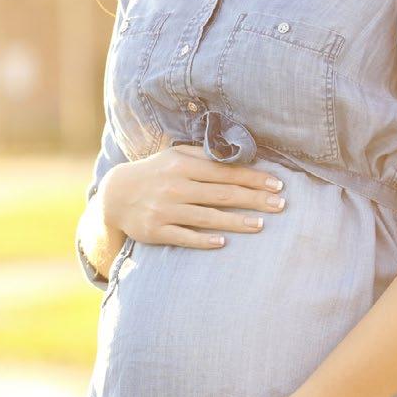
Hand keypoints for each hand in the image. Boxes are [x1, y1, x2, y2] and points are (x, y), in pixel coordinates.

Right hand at [101, 143, 286, 250]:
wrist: (116, 195)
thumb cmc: (156, 172)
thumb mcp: (175, 156)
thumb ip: (204, 156)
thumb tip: (238, 155)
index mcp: (183, 165)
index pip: (226, 172)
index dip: (253, 178)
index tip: (278, 184)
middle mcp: (175, 186)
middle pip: (222, 194)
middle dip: (254, 199)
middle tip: (281, 205)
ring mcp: (165, 209)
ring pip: (207, 217)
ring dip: (237, 221)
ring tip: (261, 224)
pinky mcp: (155, 230)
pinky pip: (184, 236)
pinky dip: (204, 239)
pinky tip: (223, 241)